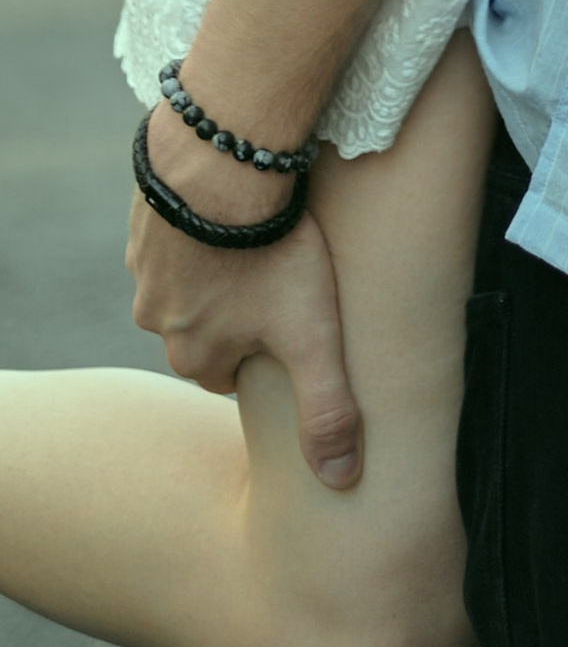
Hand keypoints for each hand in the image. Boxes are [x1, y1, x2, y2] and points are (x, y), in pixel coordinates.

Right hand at [127, 108, 363, 490]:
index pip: (229, 373)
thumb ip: (327, 408)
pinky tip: (232, 200)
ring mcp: (146, 264)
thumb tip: (341, 481)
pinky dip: (199, 219)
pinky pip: (175, 226)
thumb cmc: (272, 252)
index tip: (289, 329)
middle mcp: (156, 316)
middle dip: (237, 309)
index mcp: (194, 354)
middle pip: (204, 326)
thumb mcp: (312, 335)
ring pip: (187, 276)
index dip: (263, 353)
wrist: (225, 165)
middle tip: (279, 277)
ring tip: (261, 235)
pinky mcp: (147, 214)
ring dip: (217, 261)